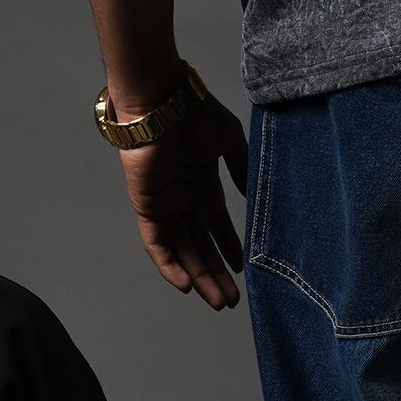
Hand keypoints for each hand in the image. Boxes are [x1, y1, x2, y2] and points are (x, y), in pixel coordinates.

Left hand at [118, 92, 248, 308]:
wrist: (164, 101)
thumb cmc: (196, 113)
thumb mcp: (230, 141)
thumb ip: (240, 169)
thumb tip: (254, 196)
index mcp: (201, 180)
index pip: (215, 223)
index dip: (228, 247)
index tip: (242, 269)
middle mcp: (182, 195)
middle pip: (199, 243)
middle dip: (214, 272)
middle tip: (230, 300)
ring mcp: (163, 201)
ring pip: (181, 248)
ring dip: (198, 275)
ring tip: (217, 300)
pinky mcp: (145, 204)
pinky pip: (155, 242)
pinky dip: (169, 264)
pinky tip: (185, 284)